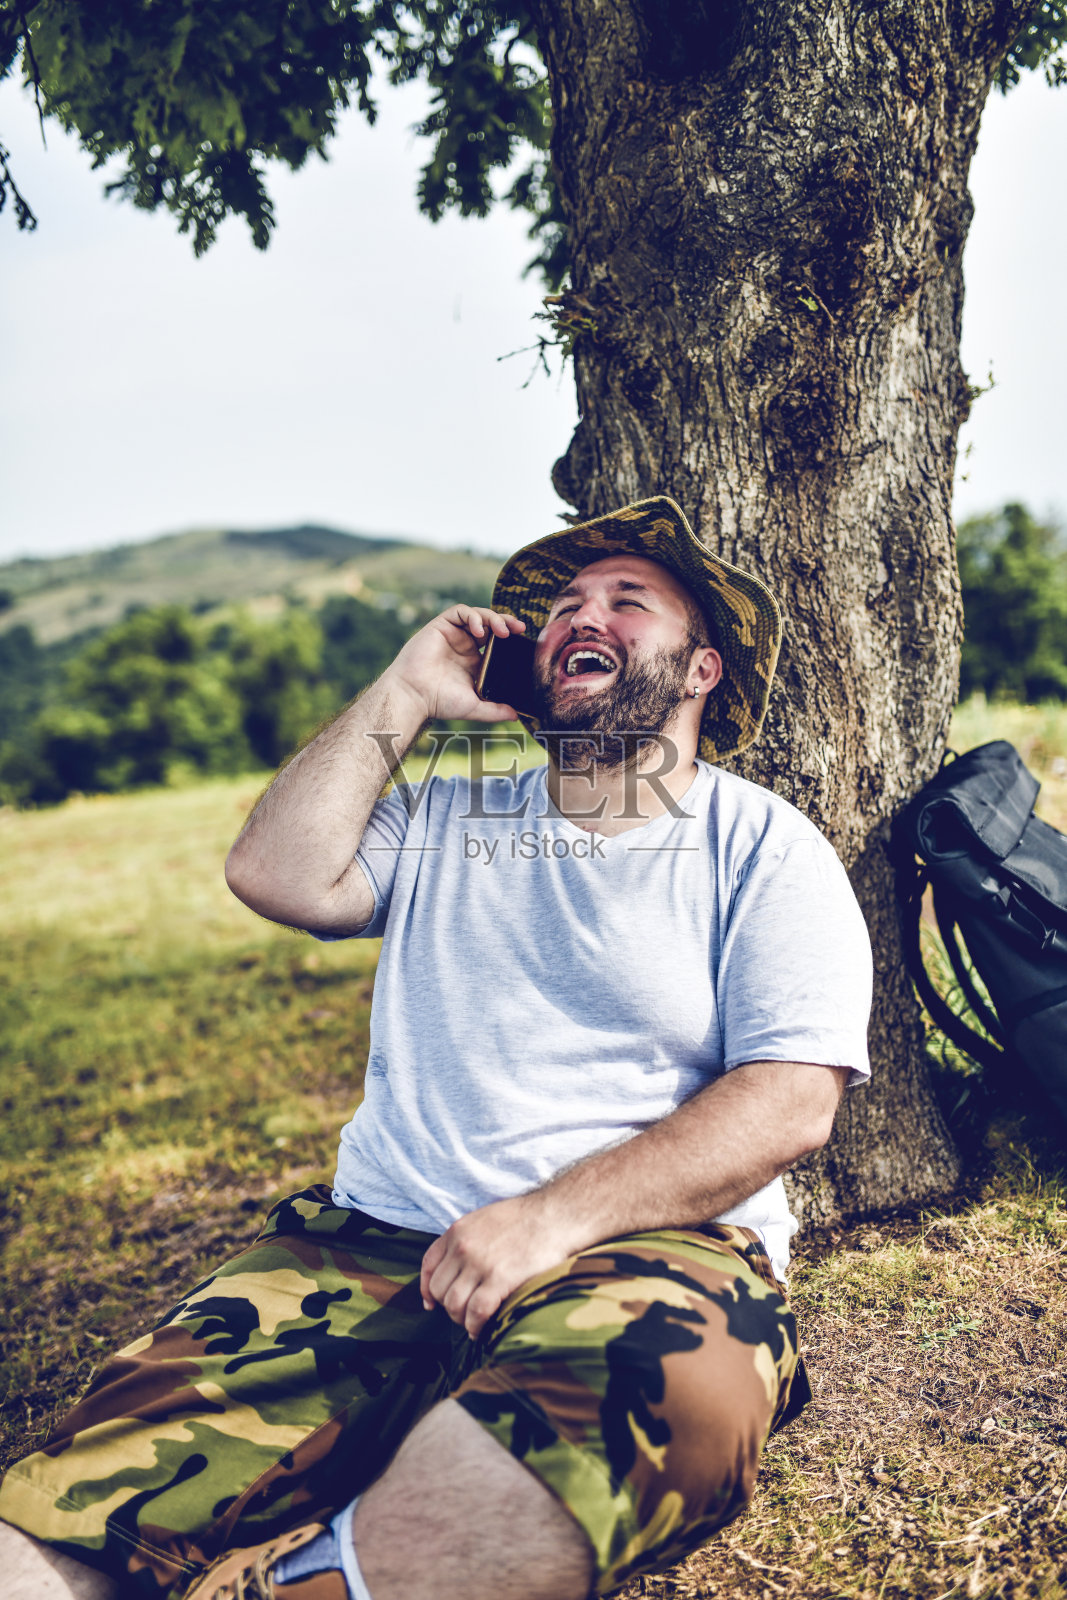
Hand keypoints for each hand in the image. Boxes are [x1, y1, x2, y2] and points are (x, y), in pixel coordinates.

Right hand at [386, 604, 525, 723]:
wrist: (414, 695)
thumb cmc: (439, 702)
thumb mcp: (474, 707)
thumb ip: (495, 710)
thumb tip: (517, 715)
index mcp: (474, 661)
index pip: (497, 642)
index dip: (511, 638)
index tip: (524, 640)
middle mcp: (464, 645)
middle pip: (491, 625)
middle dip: (507, 622)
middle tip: (520, 628)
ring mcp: (453, 634)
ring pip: (478, 615)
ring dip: (493, 617)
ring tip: (503, 630)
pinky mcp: (440, 626)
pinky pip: (460, 612)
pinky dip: (472, 616)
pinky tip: (479, 629)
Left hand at [420, 1194, 576, 1339]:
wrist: (556, 1216)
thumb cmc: (526, 1220)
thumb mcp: (485, 1219)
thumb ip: (468, 1239)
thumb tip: (459, 1266)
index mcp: (458, 1231)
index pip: (428, 1265)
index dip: (427, 1288)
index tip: (432, 1303)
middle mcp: (463, 1247)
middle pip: (439, 1289)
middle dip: (448, 1306)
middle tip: (464, 1313)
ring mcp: (479, 1264)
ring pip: (453, 1304)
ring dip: (461, 1319)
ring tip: (473, 1323)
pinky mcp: (499, 1280)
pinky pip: (475, 1313)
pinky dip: (475, 1327)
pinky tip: (481, 1331)